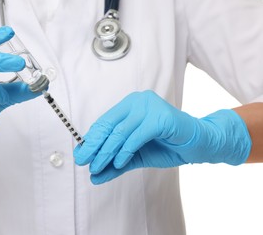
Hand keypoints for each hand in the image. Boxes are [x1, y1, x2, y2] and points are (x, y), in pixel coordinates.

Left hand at [74, 90, 250, 184]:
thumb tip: (94, 175)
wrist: (198, 145)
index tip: (80, 154)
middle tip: (83, 162)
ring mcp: (150, 107)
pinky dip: (125, 151)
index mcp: (130, 106)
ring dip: (107, 152)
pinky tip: (119, 163)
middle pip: (109, 125)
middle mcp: (138, 101)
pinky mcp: (161, 117)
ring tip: (97, 167)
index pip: (105, 122)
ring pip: (120, 132)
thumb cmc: (166, 146)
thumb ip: (115, 164)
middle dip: (94, 146)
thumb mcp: (135, 156)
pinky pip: (136, 136)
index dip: (91, 139)